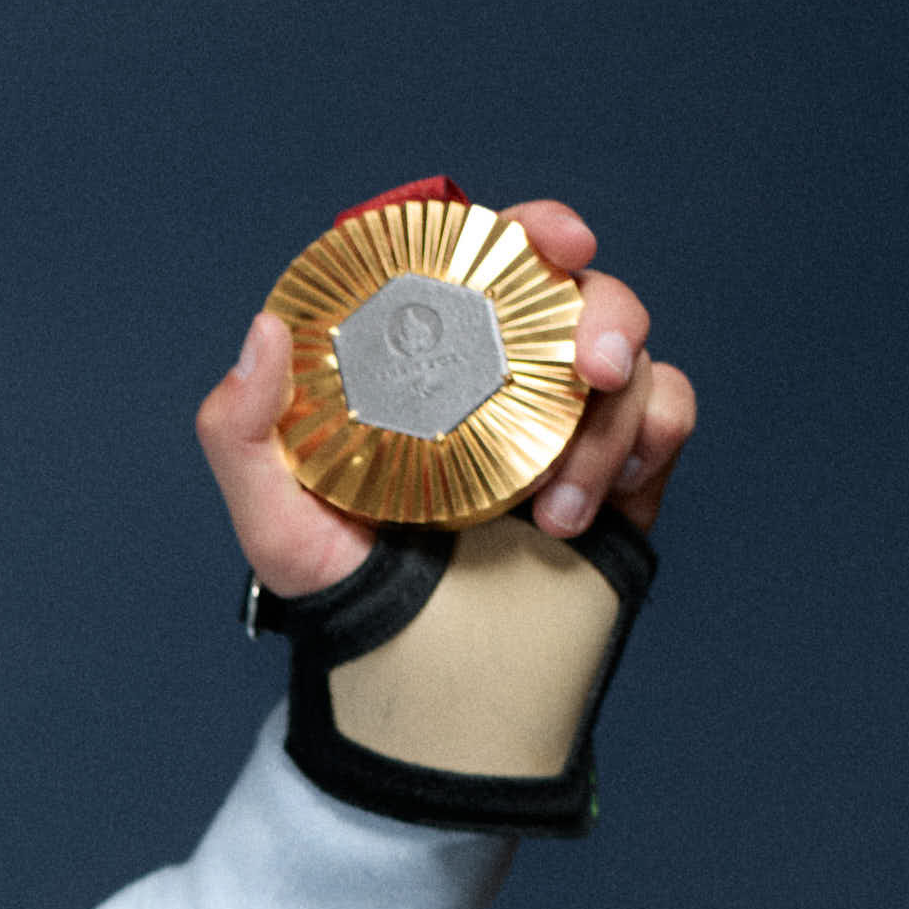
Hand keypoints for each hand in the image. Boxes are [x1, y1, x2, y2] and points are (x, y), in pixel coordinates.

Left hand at [196, 186, 698, 599]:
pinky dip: (649, 444)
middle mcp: (507, 370)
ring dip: (610, 423)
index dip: (534, 231)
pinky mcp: (621, 466)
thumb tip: (264, 332)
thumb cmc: (344, 584)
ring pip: (631, 360)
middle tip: (596, 363)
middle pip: (581, 293)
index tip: (558, 241)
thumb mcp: (275, 517)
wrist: (420, 677)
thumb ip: (239, 432)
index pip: (488, 261)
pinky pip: (668, 414)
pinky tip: (598, 510)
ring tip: (557, 514)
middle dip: (608, 311)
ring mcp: (567, 416)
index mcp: (434, 355)